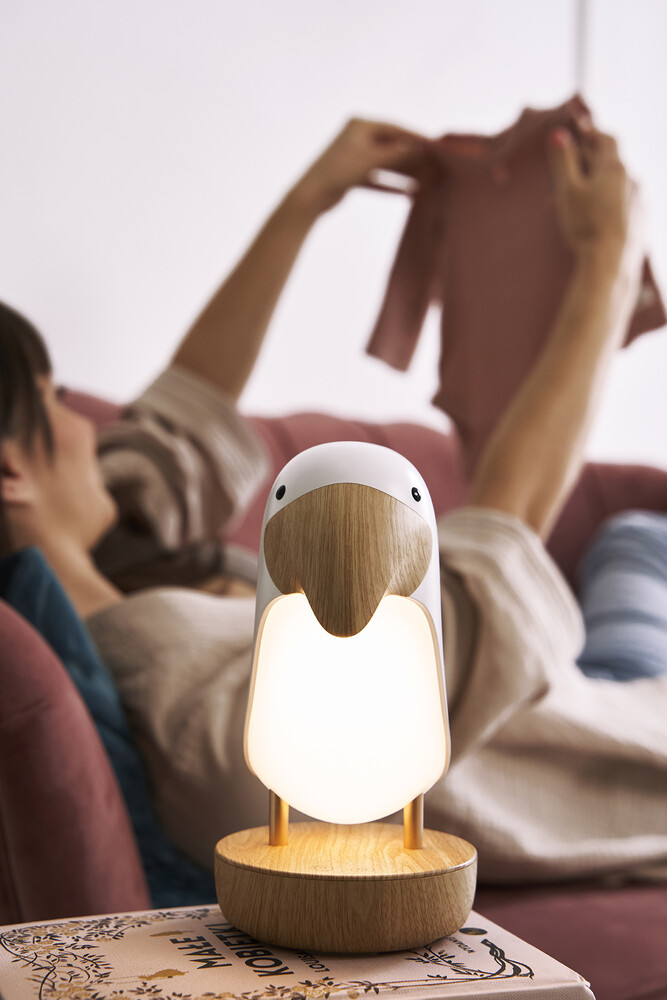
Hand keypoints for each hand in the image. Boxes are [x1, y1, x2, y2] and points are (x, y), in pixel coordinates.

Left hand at [291, 117, 435, 214]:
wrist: (310, 196)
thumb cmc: (338, 172)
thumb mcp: (372, 160)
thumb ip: (398, 154)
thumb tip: (423, 148)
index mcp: (360, 125)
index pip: (395, 129)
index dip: (416, 138)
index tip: (435, 146)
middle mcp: (358, 137)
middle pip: (392, 147)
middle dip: (412, 158)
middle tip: (434, 166)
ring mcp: (355, 156)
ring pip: (386, 164)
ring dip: (404, 174)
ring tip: (425, 183)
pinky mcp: (352, 175)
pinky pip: (377, 179)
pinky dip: (390, 185)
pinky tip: (407, 194)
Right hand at [547, 123, 644, 278]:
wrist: (610, 264)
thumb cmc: (586, 226)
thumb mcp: (567, 191)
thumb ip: (563, 161)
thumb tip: (558, 134)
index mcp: (615, 169)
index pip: (605, 140)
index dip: (591, 131)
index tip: (579, 127)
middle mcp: (633, 181)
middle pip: (611, 162)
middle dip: (589, 162)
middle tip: (571, 164)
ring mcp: (639, 203)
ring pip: (615, 186)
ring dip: (595, 186)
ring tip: (574, 201)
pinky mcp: (641, 223)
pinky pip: (622, 205)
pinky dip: (606, 204)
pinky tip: (595, 218)